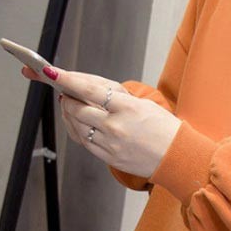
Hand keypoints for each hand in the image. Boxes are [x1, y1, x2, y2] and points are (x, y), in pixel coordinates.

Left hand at [21, 65, 181, 177]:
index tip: (52, 72)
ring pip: (77, 127)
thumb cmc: (164, 128)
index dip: (67, 80)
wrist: (178, 157)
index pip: (89, 90)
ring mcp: (112, 144)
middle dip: (67, 99)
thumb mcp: (143, 105)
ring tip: (71, 108)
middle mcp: (117, 126)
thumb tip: (86, 90)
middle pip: (78, 109)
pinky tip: (78, 125)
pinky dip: (77, 131)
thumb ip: (114, 98)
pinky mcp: (110, 158)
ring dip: (69, 115)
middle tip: (65, 92)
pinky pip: (85, 143)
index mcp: (127, 108)